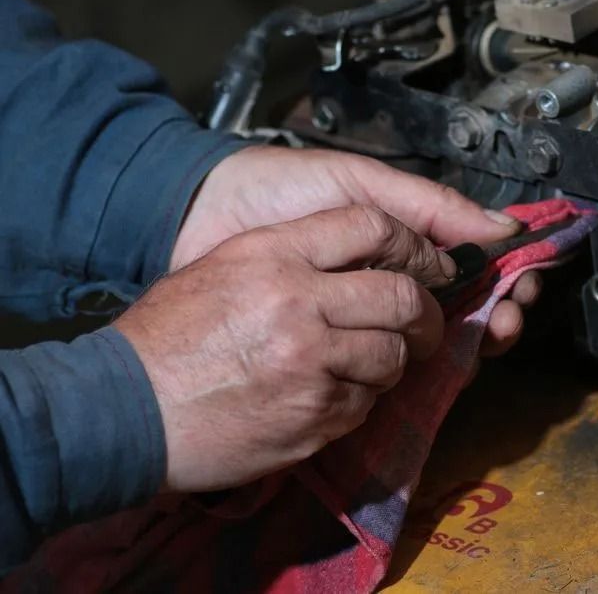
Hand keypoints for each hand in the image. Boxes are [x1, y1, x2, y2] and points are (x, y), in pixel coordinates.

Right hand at [118, 206, 451, 491]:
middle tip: (425, 326)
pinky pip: (366, 403)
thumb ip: (289, 257)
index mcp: (273, 253)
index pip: (372, 226)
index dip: (415, 246)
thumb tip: (359, 262)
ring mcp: (309, 361)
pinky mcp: (313, 415)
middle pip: (402, 297)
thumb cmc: (167, 338)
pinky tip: (330, 397)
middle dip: (426, 315)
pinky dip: (359, 401)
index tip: (429, 265)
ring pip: (392, 356)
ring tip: (371, 366)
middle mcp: (298, 301)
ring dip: (392, 363)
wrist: (125, 410)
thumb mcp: (220, 269)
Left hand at [172, 146, 541, 355]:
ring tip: (482, 335)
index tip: (523, 285)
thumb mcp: (358, 184)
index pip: (477, 267)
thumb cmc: (277, 190)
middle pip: (470, 310)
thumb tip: (505, 229)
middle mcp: (398, 287)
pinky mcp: (336, 359)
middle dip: (499, 314)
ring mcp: (369, 326)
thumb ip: (428, 206)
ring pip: (441, 345)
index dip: (508, 278)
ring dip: (473, 342)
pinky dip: (423, 371)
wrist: (197, 221)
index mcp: (408, 245)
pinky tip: (435, 362)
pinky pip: (391, 372)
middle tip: (504, 320)